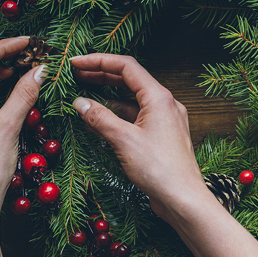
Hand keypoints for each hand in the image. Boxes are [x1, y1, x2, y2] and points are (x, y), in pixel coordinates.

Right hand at [70, 53, 257, 256]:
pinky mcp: (162, 134)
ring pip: (133, 98)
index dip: (98, 60)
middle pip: (130, 79)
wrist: (183, 197)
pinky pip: (137, 115)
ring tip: (82, 92)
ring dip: (108, 94)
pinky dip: (118, 113)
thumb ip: (100, 118)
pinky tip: (100, 116)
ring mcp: (165, 119)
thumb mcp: (123, 140)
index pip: (127, 66)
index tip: (75, 61)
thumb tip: (80, 102)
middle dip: (101, 74)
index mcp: (159, 97)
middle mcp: (165, 103)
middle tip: (74, 73)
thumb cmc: (158, 168)